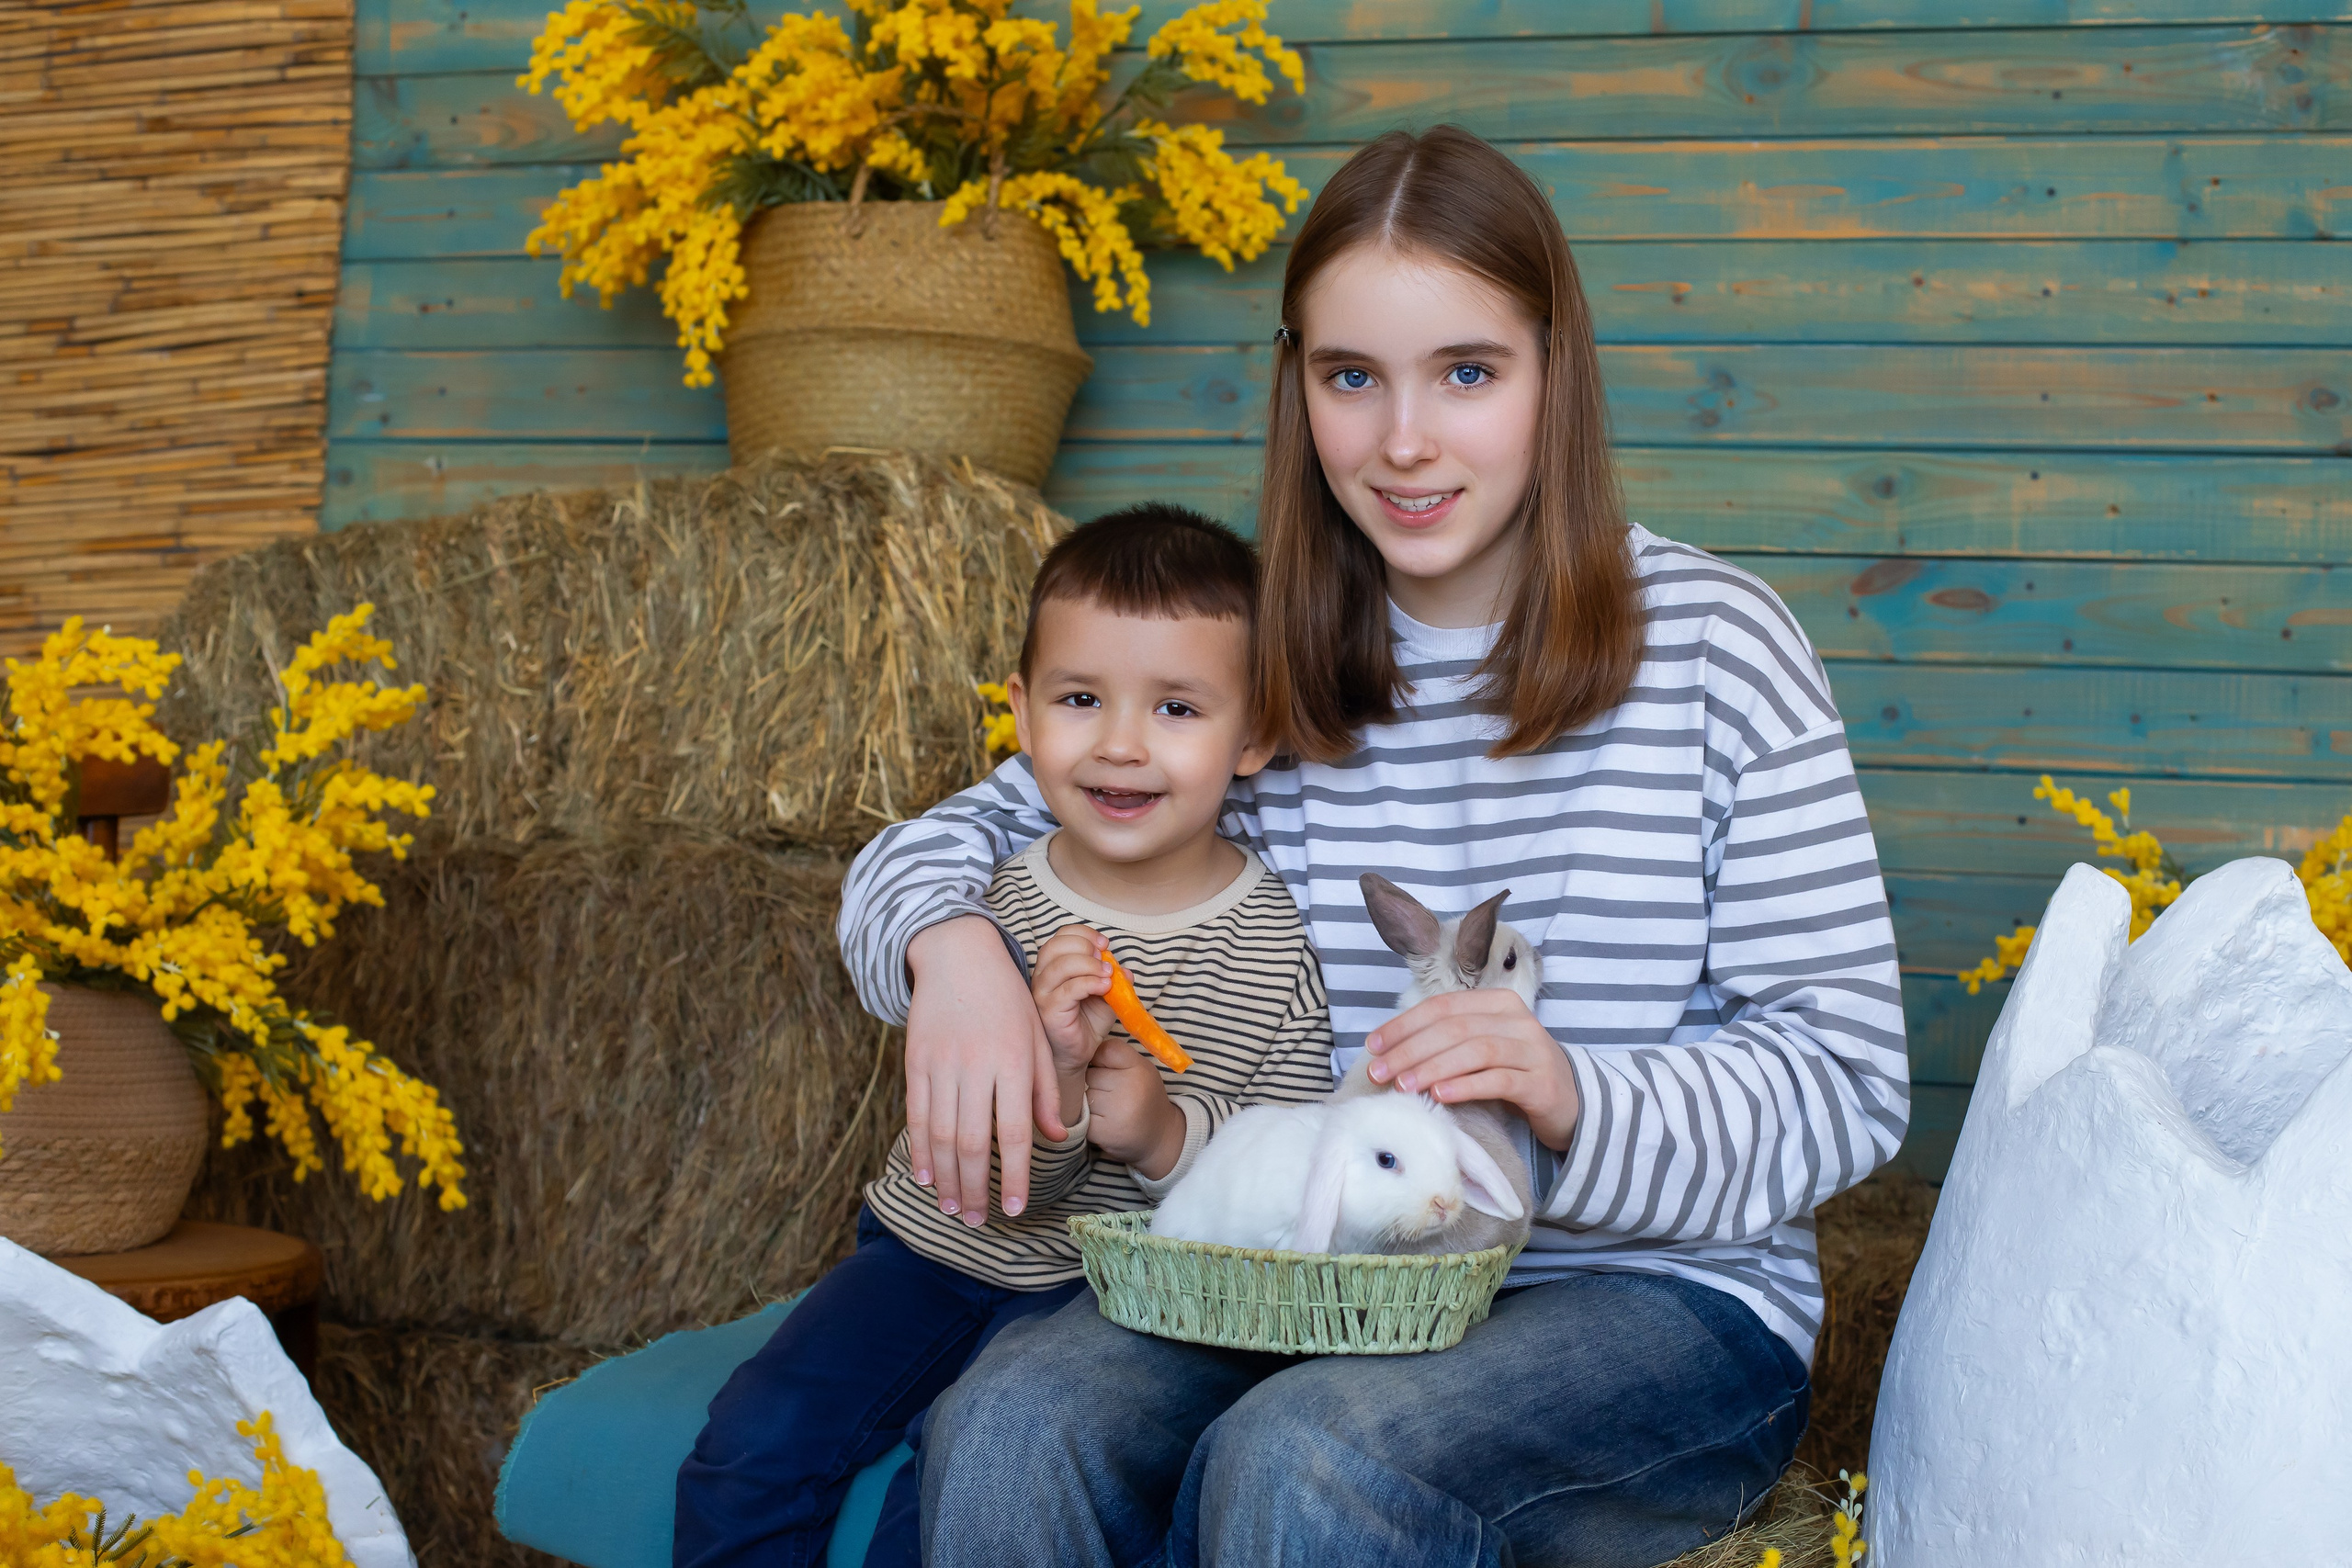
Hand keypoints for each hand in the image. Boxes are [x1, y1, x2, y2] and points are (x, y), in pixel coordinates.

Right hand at [905, 915, 1064, 1225]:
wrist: (957, 955)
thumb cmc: (1006, 999)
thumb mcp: (1038, 1037)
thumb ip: (1047, 1089)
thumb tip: (1055, 1137)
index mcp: (1015, 1062)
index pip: (1016, 1131)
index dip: (1016, 1175)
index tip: (1016, 1209)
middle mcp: (977, 1066)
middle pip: (975, 1142)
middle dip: (976, 1188)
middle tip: (976, 1221)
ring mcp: (942, 1065)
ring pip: (943, 1135)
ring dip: (946, 1178)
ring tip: (952, 1207)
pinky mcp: (915, 1062)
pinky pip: (917, 1115)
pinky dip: (920, 1149)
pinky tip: (925, 1175)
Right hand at [1030, 925, 1115, 1075]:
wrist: (1078, 1054)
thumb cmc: (1087, 1022)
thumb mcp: (1105, 995)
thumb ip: (1114, 979)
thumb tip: (1126, 971)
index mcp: (1052, 966)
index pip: (1060, 937)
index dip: (1083, 934)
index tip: (1105, 943)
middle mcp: (1042, 977)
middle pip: (1056, 946)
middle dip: (1085, 945)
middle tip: (1105, 959)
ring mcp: (1042, 994)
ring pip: (1061, 966)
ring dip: (1089, 965)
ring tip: (1108, 975)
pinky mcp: (1049, 1011)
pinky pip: (1068, 990)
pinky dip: (1090, 983)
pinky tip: (1105, 987)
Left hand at [1083, 1039, 1186, 1179]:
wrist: (1160, 1138)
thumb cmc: (1145, 1098)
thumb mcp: (1141, 1070)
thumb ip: (1116, 1057)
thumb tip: (1081, 1050)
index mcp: (1140, 1069)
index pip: (1106, 1050)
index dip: (1101, 1060)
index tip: (1107, 1070)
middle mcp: (1130, 1088)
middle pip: (1090, 1073)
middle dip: (1093, 1083)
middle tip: (1111, 1095)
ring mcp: (1116, 1111)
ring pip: (1083, 1095)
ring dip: (1089, 1102)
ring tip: (1108, 1109)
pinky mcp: (1103, 1132)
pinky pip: (1080, 1116)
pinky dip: (1087, 1119)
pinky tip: (1103, 1122)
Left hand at [1362, 988, 1581, 1151]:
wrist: (1571, 1102)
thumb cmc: (1514, 1073)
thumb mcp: (1481, 1049)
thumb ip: (1448, 1041)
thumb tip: (1389, 1051)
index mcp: (1497, 1003)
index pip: (1442, 1007)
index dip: (1404, 1025)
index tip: (1373, 1047)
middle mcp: (1517, 1020)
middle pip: (1454, 1028)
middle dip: (1410, 1050)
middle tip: (1380, 1072)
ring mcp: (1532, 1049)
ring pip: (1475, 1051)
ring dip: (1433, 1067)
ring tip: (1404, 1086)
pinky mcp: (1541, 1082)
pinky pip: (1498, 1080)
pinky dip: (1465, 1086)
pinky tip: (1440, 1095)